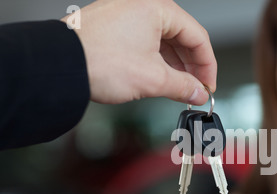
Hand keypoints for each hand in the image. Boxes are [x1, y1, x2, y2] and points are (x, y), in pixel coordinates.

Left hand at [61, 0, 216, 105]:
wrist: (60, 65)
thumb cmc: (98, 61)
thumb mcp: (152, 78)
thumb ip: (183, 87)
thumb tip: (198, 94)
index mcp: (157, 8)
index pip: (198, 37)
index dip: (208, 66)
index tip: (208, 86)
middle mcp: (143, 5)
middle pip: (183, 37)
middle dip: (192, 67)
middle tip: (196, 90)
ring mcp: (128, 13)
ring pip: (165, 40)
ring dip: (176, 66)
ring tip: (180, 88)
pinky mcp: (116, 26)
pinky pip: (147, 41)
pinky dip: (158, 60)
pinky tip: (162, 77)